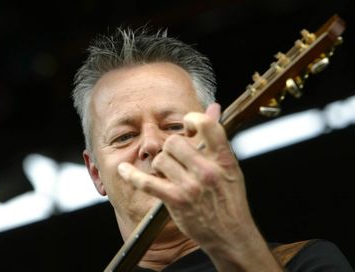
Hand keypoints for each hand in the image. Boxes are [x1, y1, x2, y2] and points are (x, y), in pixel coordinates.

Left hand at [117, 103, 249, 245]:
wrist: (231, 234)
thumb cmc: (230, 201)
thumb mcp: (231, 168)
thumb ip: (218, 141)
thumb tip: (213, 108)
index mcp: (223, 159)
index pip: (205, 124)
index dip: (192, 120)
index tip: (188, 126)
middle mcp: (207, 170)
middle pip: (174, 141)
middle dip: (172, 148)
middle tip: (176, 158)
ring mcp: (190, 186)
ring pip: (160, 159)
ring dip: (161, 164)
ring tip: (170, 173)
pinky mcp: (176, 200)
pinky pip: (148, 182)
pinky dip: (132, 175)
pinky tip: (124, 169)